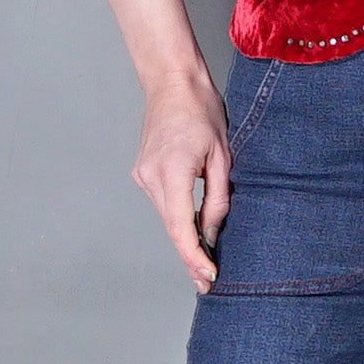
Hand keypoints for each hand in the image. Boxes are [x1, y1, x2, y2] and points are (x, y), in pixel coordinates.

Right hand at [130, 74, 228, 294]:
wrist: (172, 82)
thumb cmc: (201, 110)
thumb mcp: (222, 154)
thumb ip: (217, 196)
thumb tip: (212, 232)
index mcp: (172, 171)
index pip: (180, 227)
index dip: (194, 256)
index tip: (208, 275)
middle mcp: (150, 177)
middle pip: (171, 227)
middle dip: (190, 254)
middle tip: (207, 281)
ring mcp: (142, 174)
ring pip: (166, 216)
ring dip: (184, 236)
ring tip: (204, 260)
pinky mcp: (142, 172)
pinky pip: (162, 202)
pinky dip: (177, 216)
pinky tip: (192, 227)